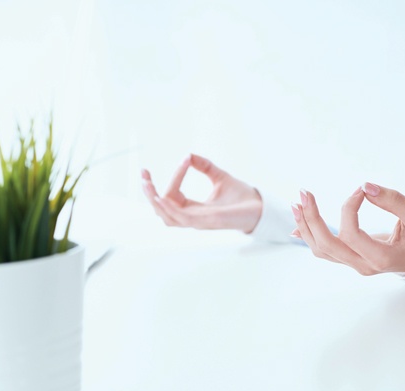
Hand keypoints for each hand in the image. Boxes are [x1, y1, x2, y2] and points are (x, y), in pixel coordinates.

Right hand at [141, 154, 262, 232]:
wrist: (261, 207)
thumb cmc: (242, 198)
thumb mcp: (220, 176)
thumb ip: (204, 166)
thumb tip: (190, 154)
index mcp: (193, 208)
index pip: (173, 194)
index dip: (175, 176)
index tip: (184, 158)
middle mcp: (192, 217)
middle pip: (161, 210)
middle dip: (149, 193)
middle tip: (143, 175)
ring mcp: (198, 221)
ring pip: (166, 216)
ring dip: (154, 200)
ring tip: (147, 184)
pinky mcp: (207, 221)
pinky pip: (181, 218)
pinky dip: (169, 208)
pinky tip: (162, 197)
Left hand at [291, 183, 404, 274]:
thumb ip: (394, 201)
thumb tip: (365, 186)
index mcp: (381, 258)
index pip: (352, 235)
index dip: (349, 209)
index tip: (359, 191)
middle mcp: (363, 265)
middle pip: (327, 245)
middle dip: (312, 218)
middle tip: (304, 192)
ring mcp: (354, 265)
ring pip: (320, 250)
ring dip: (306, 226)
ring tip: (296, 203)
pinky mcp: (349, 259)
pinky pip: (323, 251)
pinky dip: (308, 236)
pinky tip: (296, 224)